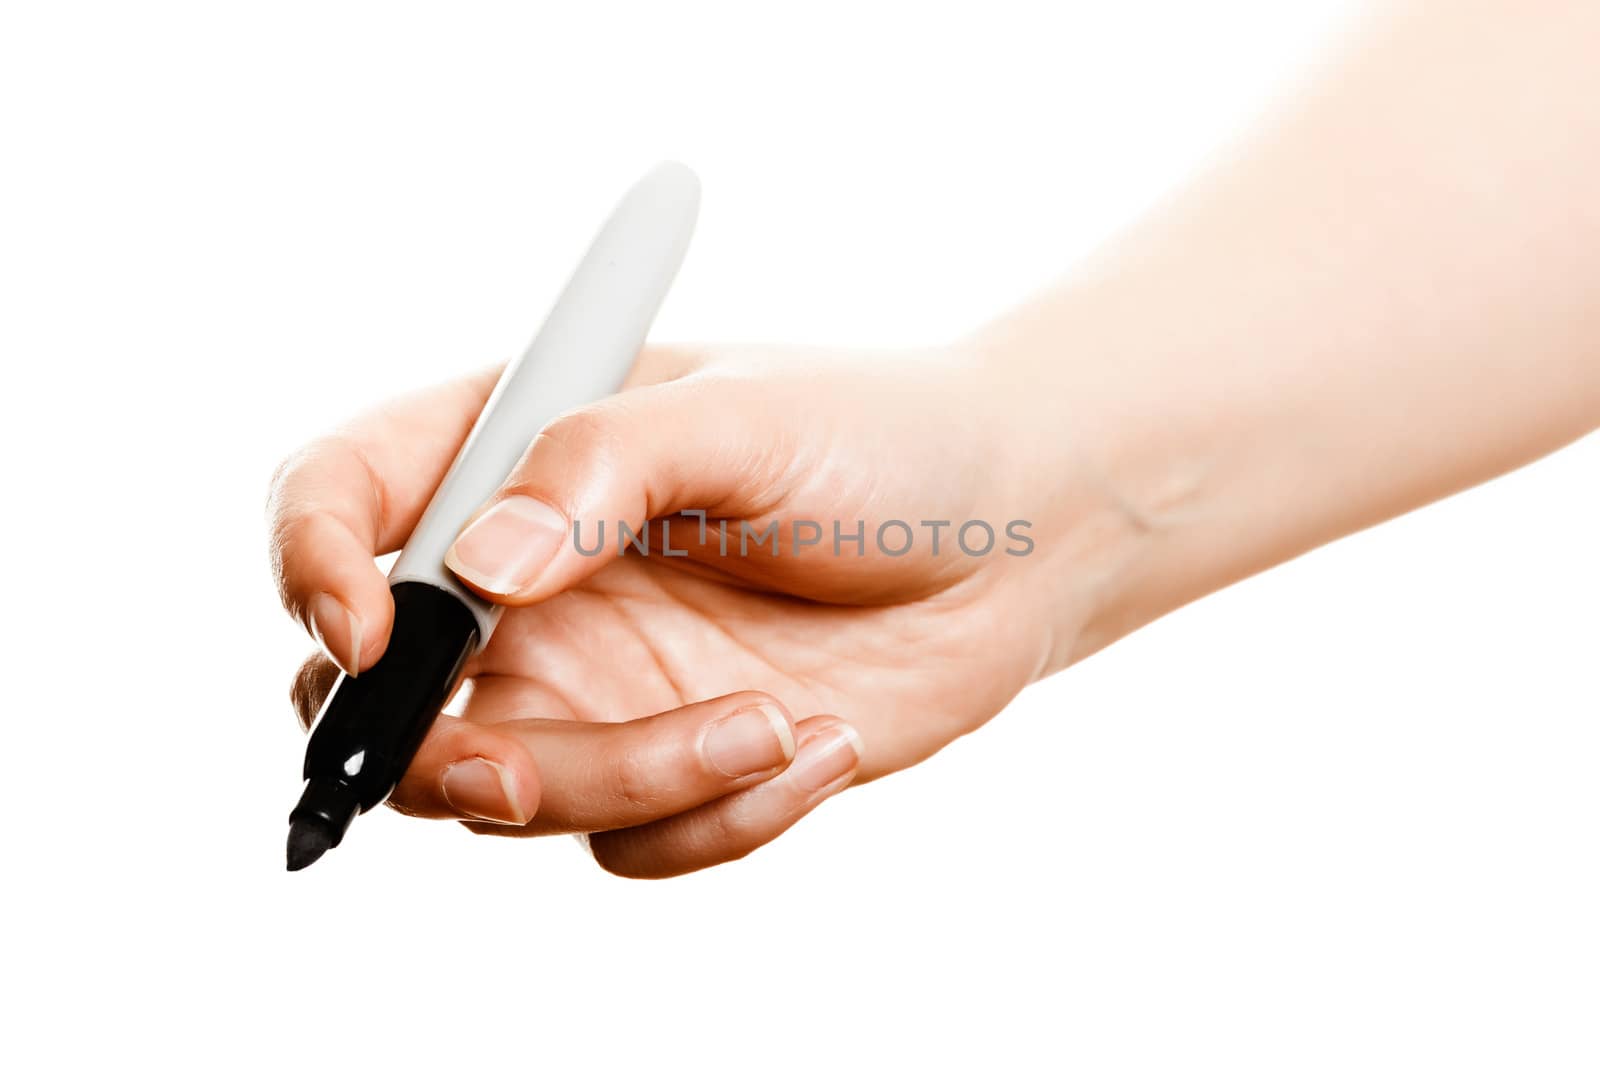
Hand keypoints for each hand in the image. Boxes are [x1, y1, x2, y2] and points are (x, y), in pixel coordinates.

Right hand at [268, 343, 1090, 876]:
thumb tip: (474, 568)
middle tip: (511, 772)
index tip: (366, 629)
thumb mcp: (747, 416)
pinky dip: (720, 818)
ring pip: (505, 791)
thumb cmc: (886, 439)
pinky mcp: (667, 761)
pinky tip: (821, 745)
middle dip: (425, 755)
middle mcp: (530, 583)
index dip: (308, 563)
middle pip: (379, 695)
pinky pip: (632, 843)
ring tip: (770, 719)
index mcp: (515, 456)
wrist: (1018, 536)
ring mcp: (593, 682)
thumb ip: (598, 468)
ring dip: (625, 782)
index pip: (341, 497)